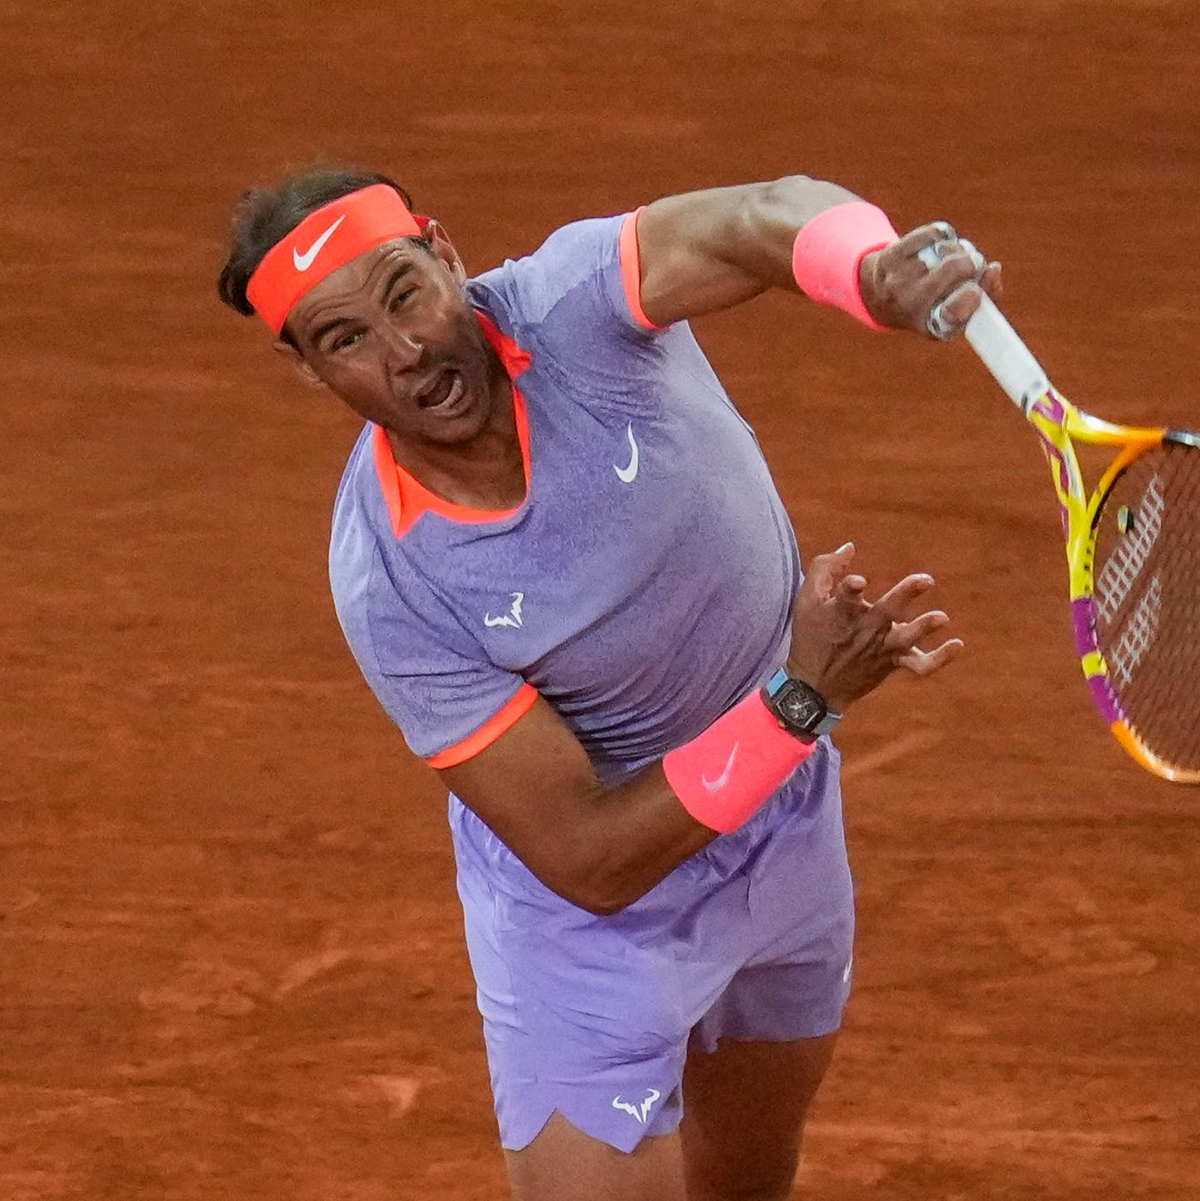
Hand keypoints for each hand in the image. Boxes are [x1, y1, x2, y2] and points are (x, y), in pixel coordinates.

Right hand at [785, 543, 962, 713]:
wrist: (814, 687)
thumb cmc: (810, 636)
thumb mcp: (806, 599)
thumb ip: (825, 567)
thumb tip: (850, 547)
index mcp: (841, 611)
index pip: (847, 596)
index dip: (852, 588)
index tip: (859, 582)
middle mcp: (864, 629)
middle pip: (888, 610)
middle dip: (906, 594)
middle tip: (926, 580)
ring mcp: (880, 647)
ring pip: (906, 639)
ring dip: (923, 628)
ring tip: (941, 618)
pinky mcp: (891, 663)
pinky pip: (920, 666)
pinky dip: (939, 659)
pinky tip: (958, 644)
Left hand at [858, 222, 1002, 338]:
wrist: (878, 295)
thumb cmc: (931, 304)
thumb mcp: (957, 312)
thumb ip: (985, 297)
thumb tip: (994, 270)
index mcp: (932, 326)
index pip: (955, 313)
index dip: (974, 296)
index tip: (978, 288)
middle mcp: (910, 306)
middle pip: (955, 268)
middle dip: (972, 262)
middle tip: (972, 264)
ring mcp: (896, 280)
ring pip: (945, 249)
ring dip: (956, 249)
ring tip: (950, 258)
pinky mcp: (889, 257)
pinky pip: (931, 234)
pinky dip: (942, 234)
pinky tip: (937, 244)